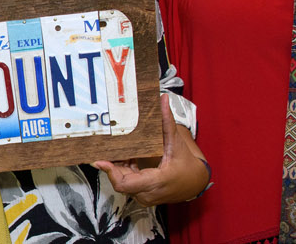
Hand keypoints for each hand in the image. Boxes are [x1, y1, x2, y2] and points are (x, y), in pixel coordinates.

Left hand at [93, 96, 209, 205]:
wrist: (195, 182)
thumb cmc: (186, 163)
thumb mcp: (176, 142)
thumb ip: (167, 120)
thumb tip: (164, 99)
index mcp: (156, 181)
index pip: (124, 183)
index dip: (110, 173)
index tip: (100, 160)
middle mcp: (148, 193)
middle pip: (120, 181)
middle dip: (111, 165)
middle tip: (103, 148)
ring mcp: (144, 197)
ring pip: (122, 182)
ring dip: (117, 167)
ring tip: (113, 150)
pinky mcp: (143, 196)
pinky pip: (127, 184)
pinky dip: (124, 171)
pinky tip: (124, 157)